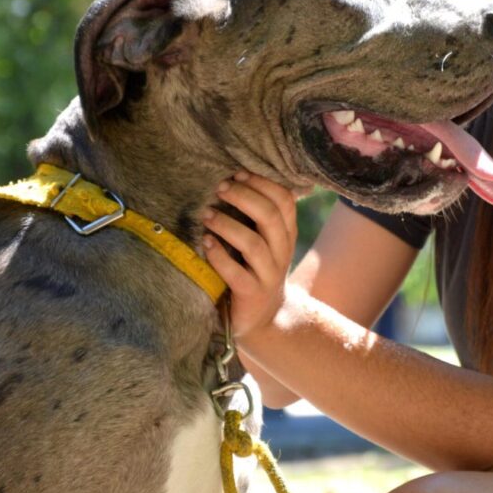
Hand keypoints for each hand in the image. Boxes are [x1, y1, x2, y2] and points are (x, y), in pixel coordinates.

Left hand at [202, 172, 298, 338]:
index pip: (285, 200)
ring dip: (227, 225)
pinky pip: (237, 274)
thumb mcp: (266, 242)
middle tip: (220, 188)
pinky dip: (219, 257)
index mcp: (287, 234)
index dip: (263, 183)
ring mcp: (269, 275)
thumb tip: (233, 177)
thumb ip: (259, 216)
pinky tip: (206, 243)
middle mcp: (282, 252)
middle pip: (270, 216)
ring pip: (253, 244)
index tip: (238, 173)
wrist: (265, 319)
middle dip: (244, 197)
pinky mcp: (252, 294)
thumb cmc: (256, 270)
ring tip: (206, 214)